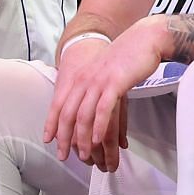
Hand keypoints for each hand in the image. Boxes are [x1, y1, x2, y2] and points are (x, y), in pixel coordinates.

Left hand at [42, 29, 169, 171]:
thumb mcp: (102, 72)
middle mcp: (84, 79)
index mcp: (79, 77)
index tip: (49, 140)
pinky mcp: (115, 83)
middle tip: (63, 155)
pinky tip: (98, 140)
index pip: (58, 104)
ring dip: (82, 138)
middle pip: (67, 113)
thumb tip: (90, 107)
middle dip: (63, 137)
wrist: (144, 39)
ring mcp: (98, 81)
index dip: (52, 123)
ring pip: (83, 115)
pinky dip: (99, 127)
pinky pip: (103, 109)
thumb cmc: (126, 57)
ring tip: (83, 155)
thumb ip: (93, 87)